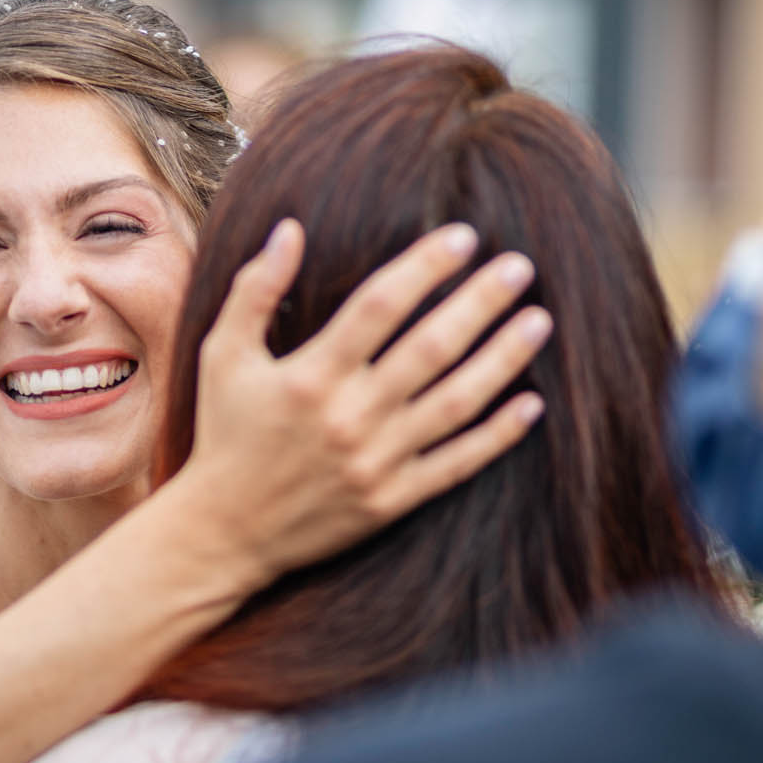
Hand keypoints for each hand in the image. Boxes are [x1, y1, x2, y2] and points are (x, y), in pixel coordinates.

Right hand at [174, 219, 549, 583]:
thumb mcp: (223, 355)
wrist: (224, 533)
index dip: (425, 266)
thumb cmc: (226, 434)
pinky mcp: (392, 501)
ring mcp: (375, 462)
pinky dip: (497, 435)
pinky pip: (456, 464)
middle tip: (520, 266)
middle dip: (480, 302)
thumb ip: (254, 290)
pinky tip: (532, 404)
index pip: (380, 306)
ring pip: (455, 403)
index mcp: (310, 376)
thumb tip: (290, 229)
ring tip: (539, 321)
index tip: (464, 236)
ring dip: (502, 359)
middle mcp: (348, 417)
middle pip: (431, 348)